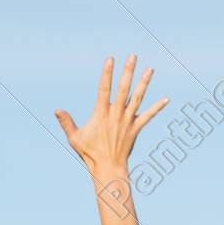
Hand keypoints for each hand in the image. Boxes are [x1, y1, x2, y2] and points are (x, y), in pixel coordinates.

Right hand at [55, 56, 167, 176]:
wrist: (107, 167)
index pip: (104, 89)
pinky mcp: (135, 129)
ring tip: (150, 69)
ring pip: (137, 98)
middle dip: (128, 72)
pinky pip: (148, 116)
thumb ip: (66, 122)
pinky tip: (166, 99)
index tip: (110, 59)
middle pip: (123, 89)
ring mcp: (127, 121)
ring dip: (144, 83)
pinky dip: (157, 108)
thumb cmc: (89, 153)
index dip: (107, 74)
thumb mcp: (74, 138)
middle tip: (132, 57)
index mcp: (100, 114)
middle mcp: (115, 115)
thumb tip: (57, 110)